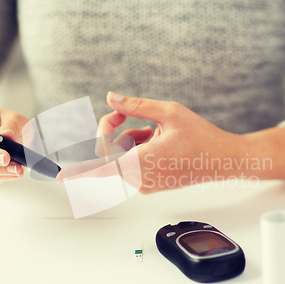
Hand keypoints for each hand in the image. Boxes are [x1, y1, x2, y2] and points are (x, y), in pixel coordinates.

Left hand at [64, 92, 284, 192]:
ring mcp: (146, 184)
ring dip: (128, 139)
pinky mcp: (151, 186)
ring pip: (121, 158)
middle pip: (110, 153)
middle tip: (125, 112)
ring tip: (152, 130)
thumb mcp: (169, 112)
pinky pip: (132, 166)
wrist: (223, 159)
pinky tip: (155, 140)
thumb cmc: (201, 136)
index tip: (60, 177)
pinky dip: (137, 150)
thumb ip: (136, 105)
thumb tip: (110, 97)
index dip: (79, 171)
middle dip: (113, 129)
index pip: (102, 166)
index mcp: (142, 161)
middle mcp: (141, 178)